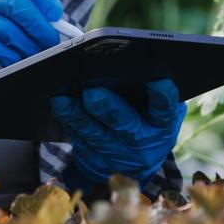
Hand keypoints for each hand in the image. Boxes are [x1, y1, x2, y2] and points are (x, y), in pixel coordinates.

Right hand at [0, 0, 64, 112]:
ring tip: (37, 52)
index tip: (53, 11)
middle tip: (51, 38)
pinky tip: (15, 60)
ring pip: (5, 28)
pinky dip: (10, 56)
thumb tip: (48, 14)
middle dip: (38, 23)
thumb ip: (3, 1)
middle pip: (12, 1)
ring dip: (28, 44)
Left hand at [51, 79, 185, 187]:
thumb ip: (153, 93)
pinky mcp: (96, 161)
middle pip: (124, 124)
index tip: (158, 80)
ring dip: (77, 117)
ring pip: (95, 135)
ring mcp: (118, 155)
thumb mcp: (159, 111)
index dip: (163, 96)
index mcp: (163, 126)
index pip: (165, 110)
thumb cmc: (148, 119)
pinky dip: (68, 124)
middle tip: (92, 92)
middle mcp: (142, 143)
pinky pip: (80, 142)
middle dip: (107, 108)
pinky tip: (58, 108)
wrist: (138, 160)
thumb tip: (138, 62)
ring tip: (62, 99)